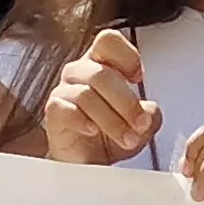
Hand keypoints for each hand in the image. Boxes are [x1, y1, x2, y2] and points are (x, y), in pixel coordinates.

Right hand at [42, 30, 157, 164]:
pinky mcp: (53, 113)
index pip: (108, 41)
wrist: (88, 163)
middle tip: (140, 124)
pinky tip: (93, 132)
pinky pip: (64, 109)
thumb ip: (150, 115)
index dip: (126, 56)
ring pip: (86, 94)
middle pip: (101, 73)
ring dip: (112, 120)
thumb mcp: (141, 126)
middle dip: (126, 102)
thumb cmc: (110, 135)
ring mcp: (63, 91)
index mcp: (100, 63)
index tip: (138, 78)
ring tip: (126, 139)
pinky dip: (82, 121)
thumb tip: (149, 111)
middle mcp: (79, 72)